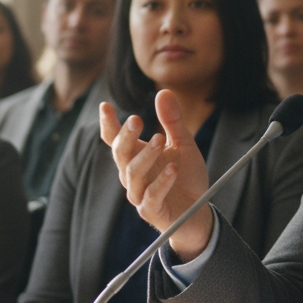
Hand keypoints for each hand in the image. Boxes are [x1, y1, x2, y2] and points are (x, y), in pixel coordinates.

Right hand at [98, 90, 213, 259]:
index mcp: (136, 156)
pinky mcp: (151, 210)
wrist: (198, 211)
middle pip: (120, 154)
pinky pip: (151, 196)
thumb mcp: (183, 144)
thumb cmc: (186, 176)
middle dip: (125, 136)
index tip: (105, 106)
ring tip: (159, 139)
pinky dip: (161, 182)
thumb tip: (163, 92)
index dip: (108, 124)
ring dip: (145, 156)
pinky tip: (173, 169)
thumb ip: (172, 121)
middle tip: (136, 119)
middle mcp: (132, 174)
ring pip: (133, 174)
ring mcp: (139, 193)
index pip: (115, 139)